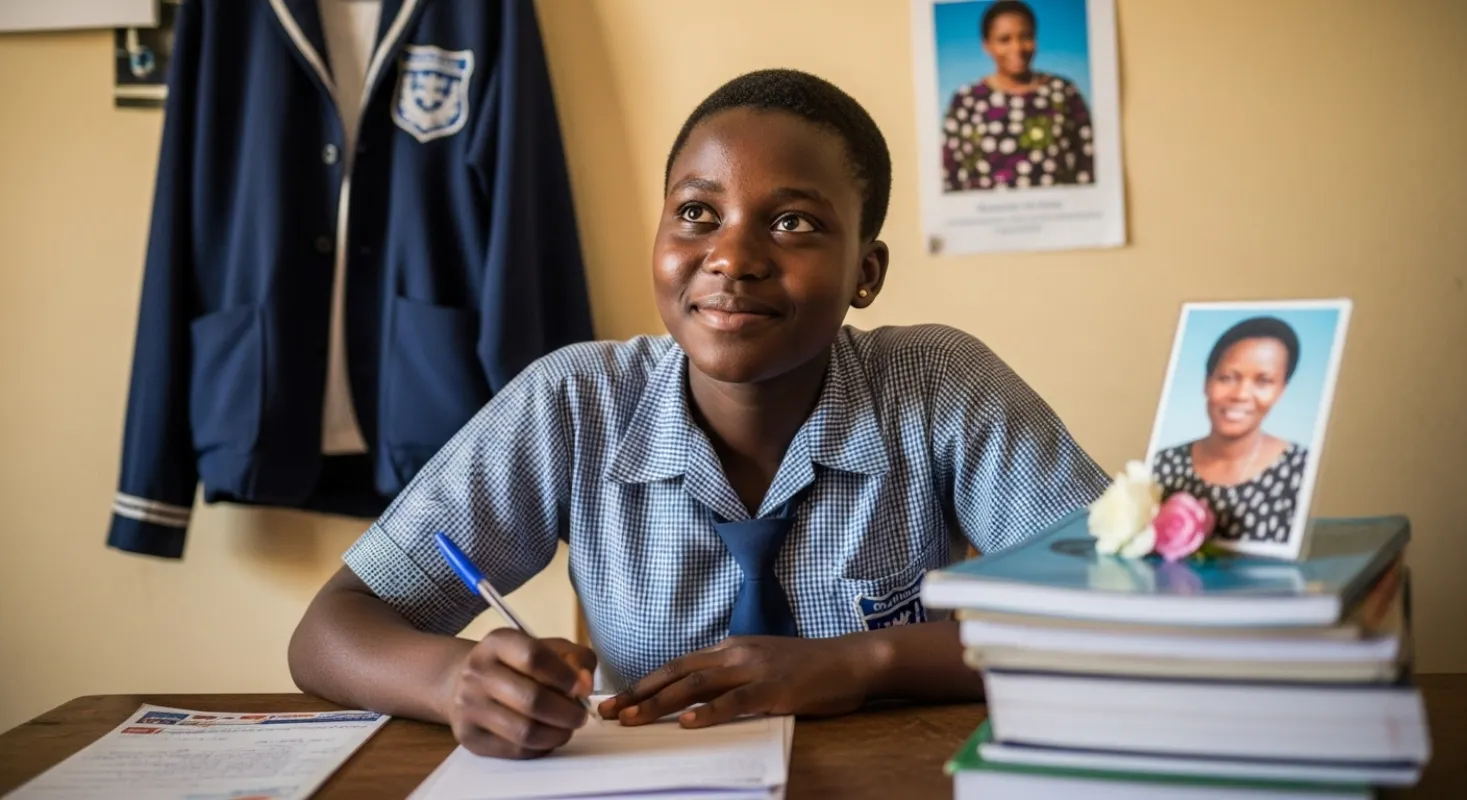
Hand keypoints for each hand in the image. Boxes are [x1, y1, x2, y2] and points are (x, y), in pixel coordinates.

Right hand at [441, 629, 596, 758]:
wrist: (463, 681)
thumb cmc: (516, 664)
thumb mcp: (547, 647)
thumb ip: (575, 659)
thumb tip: (584, 685)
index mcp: (498, 642)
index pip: (534, 657)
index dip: (565, 675)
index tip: (582, 688)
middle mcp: (478, 672)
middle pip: (532, 699)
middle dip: (567, 712)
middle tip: (580, 715)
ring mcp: (469, 706)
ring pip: (525, 731)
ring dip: (557, 734)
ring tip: (566, 728)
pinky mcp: (470, 737)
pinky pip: (515, 750)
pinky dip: (540, 747)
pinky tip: (547, 737)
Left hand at [597, 635, 874, 728]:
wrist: (852, 660)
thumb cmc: (809, 669)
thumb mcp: (761, 665)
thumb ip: (731, 676)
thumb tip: (699, 697)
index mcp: (730, 650)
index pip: (676, 666)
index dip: (643, 683)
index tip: (615, 699)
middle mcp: (735, 654)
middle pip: (676, 673)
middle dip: (638, 694)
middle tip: (607, 712)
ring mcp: (754, 669)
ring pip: (696, 686)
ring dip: (660, 703)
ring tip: (632, 718)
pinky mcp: (775, 688)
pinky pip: (736, 701)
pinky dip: (710, 712)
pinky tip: (689, 723)